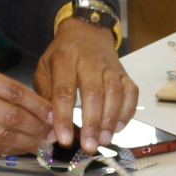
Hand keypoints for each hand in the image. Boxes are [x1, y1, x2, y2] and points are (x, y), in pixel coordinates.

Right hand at [0, 58, 51, 154]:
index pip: (14, 92)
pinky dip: (10, 149)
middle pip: (12, 117)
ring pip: (4, 136)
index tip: (54, 113)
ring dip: (28, 142)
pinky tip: (22, 148)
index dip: (38, 105)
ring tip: (44, 143)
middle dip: (38, 127)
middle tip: (54, 133)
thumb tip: (34, 104)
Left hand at [34, 18, 135, 147]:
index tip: (64, 139)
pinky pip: (131, 92)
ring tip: (104, 139)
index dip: (64, 117)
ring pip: (114, 93)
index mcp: (65, 60)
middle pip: (94, 93)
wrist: (86, 30)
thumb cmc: (63, 54)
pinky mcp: (124, 72)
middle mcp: (90, 61)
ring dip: (110, 119)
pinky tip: (118, 127)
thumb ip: (45, 96)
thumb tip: (49, 127)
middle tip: (89, 145)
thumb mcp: (44, 68)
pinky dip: (127, 111)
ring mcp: (110, 67)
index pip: (64, 91)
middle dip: (92, 122)